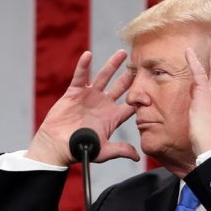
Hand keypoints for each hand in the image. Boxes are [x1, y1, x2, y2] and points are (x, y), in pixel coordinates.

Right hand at [26, 50, 138, 166]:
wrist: (57, 146)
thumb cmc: (80, 150)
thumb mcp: (103, 151)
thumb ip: (121, 150)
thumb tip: (138, 157)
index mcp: (112, 117)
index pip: (131, 104)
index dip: (141, 96)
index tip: (153, 84)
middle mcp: (103, 104)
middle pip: (121, 86)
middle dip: (130, 76)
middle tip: (141, 63)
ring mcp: (89, 96)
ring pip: (103, 77)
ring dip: (112, 65)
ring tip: (122, 53)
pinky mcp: (74, 92)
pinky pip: (80, 76)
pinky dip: (83, 66)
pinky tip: (88, 55)